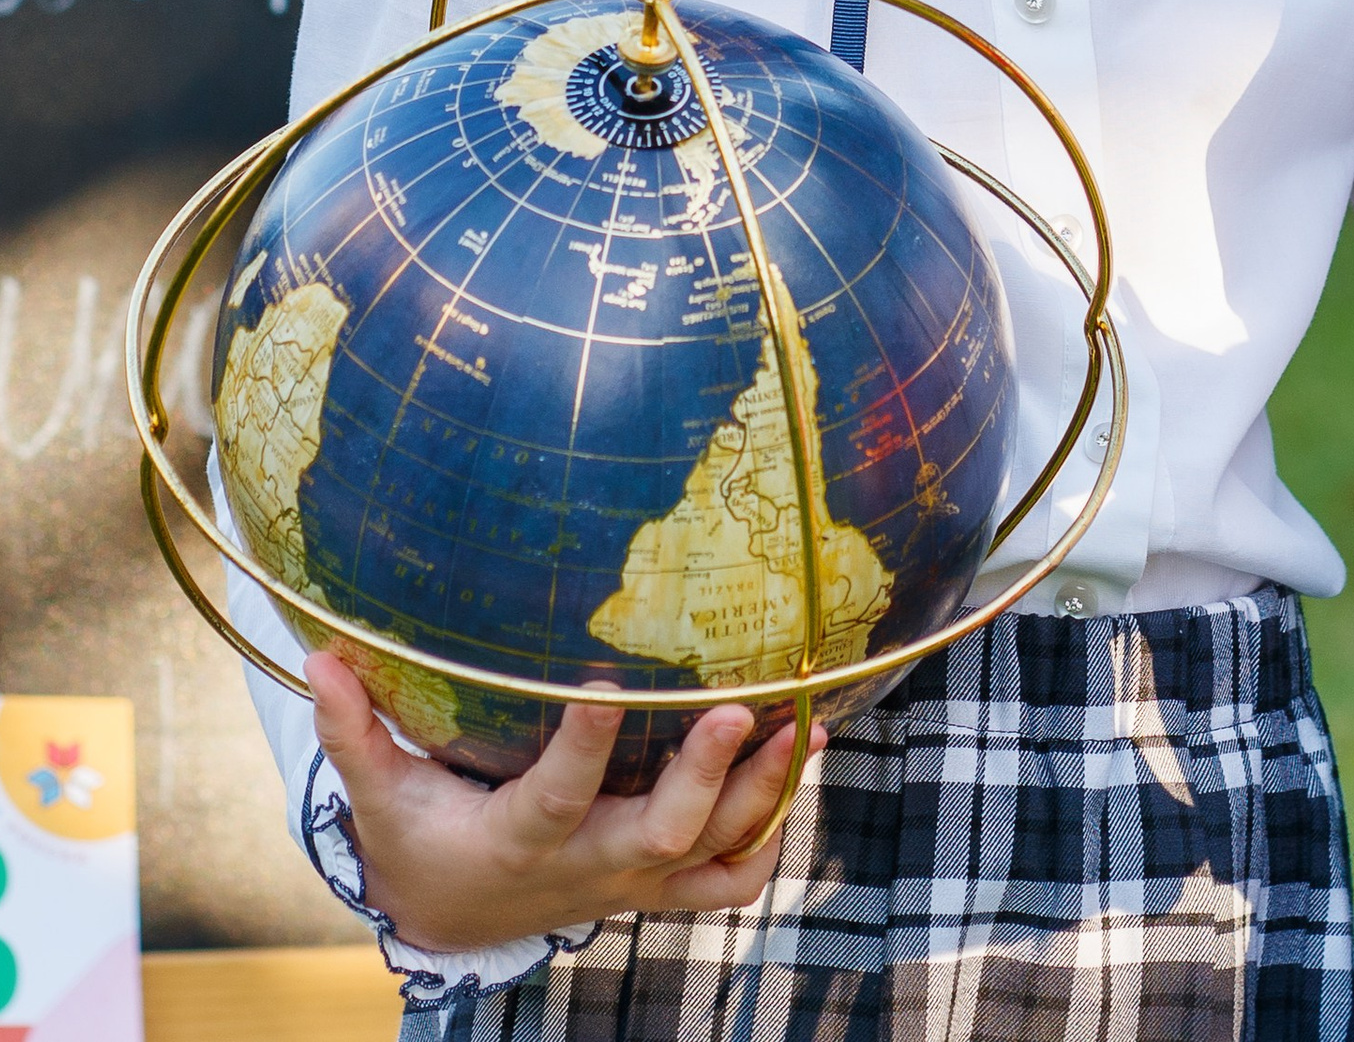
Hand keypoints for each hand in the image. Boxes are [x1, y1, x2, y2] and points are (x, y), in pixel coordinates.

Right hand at [308, 649, 825, 954]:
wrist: (454, 922)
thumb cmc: (422, 840)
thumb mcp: (383, 795)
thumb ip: (356, 730)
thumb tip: (323, 655)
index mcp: (522, 840)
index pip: (557, 796)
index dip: (583, 746)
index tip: (603, 684)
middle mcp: (591, 865)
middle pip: (661, 832)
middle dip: (705, 774)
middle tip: (741, 708)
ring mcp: (636, 881)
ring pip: (715, 854)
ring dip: (765, 793)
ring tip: (805, 726)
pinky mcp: (663, 885)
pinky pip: (732, 880)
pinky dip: (769, 833)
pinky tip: (795, 770)